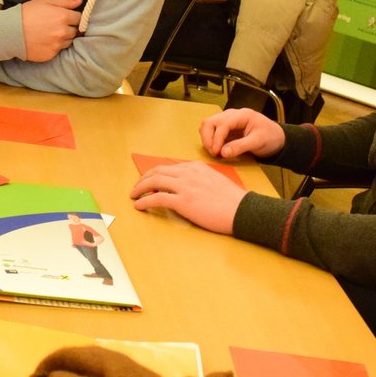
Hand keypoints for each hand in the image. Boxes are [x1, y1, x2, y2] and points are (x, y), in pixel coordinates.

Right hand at [20, 0, 82, 62]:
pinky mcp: (51, 54)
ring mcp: (57, 44)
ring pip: (69, 41)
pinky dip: (55, 46)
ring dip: (64, 37)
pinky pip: (59, 50)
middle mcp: (63, 32)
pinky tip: (46, 40)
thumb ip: (65, 0)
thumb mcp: (45, 1)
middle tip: (57, 24)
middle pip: (76, 30)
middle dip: (69, 27)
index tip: (66, 16)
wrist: (11, 31)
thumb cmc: (27, 13)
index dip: (73, 16)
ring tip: (51, 33)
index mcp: (63, 16)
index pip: (80, 18)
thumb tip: (80, 0)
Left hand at [129, 162, 246, 234]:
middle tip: (136, 188)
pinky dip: (145, 201)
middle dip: (143, 179)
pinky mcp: (183, 201)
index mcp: (196, 167)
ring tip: (133, 196)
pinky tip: (139, 206)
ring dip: (140, 189)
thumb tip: (186, 188)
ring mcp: (185, 186)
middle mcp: (188, 173)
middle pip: (157, 171)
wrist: (241, 209)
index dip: (155, 174)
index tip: (149, 180)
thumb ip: (199, 180)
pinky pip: (157, 198)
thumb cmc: (232, 200)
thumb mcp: (214, 181)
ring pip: (154, 182)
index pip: (169, 167)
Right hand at [201, 108, 284, 159]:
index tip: (216, 152)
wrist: (276, 139)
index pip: (222, 124)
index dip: (217, 138)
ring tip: (214, 152)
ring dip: (207, 139)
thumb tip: (223, 153)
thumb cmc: (270, 137)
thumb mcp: (258, 142)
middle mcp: (231, 115)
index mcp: (242, 115)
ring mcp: (227, 121)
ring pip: (208, 125)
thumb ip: (241, 146)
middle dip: (208, 138)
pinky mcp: (225, 129)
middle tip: (213, 152)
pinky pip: (211, 132)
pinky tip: (217, 150)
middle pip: (210, 122)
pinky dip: (210, 141)